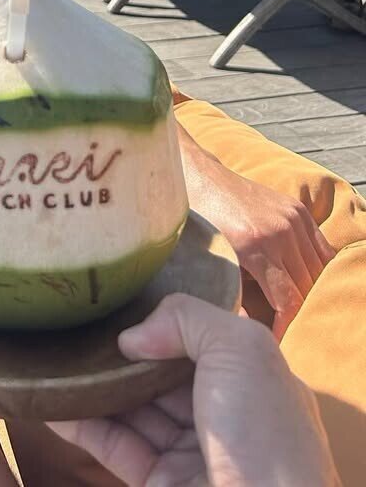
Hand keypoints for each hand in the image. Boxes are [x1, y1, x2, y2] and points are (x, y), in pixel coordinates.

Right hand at [48, 294, 338, 486]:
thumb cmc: (264, 437)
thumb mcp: (243, 351)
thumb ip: (188, 318)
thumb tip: (133, 338)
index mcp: (251, 380)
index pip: (202, 336)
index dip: (163, 317)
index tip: (119, 297)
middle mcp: (222, 414)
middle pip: (160, 371)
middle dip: (120, 350)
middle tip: (75, 324)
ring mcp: (189, 452)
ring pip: (132, 407)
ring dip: (94, 384)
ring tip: (55, 356)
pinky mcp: (159, 483)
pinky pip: (114, 446)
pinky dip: (81, 424)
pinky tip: (52, 401)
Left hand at [181, 135, 334, 338]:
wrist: (197, 176)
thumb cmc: (195, 221)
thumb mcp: (207, 260)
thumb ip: (228, 292)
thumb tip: (244, 328)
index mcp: (255, 246)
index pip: (289, 301)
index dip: (285, 327)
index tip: (276, 342)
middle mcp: (280, 231)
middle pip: (306, 288)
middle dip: (297, 313)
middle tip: (284, 327)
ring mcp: (292, 218)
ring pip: (318, 270)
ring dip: (309, 291)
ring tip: (292, 308)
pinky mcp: (297, 210)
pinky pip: (322, 249)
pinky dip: (317, 269)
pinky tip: (303, 282)